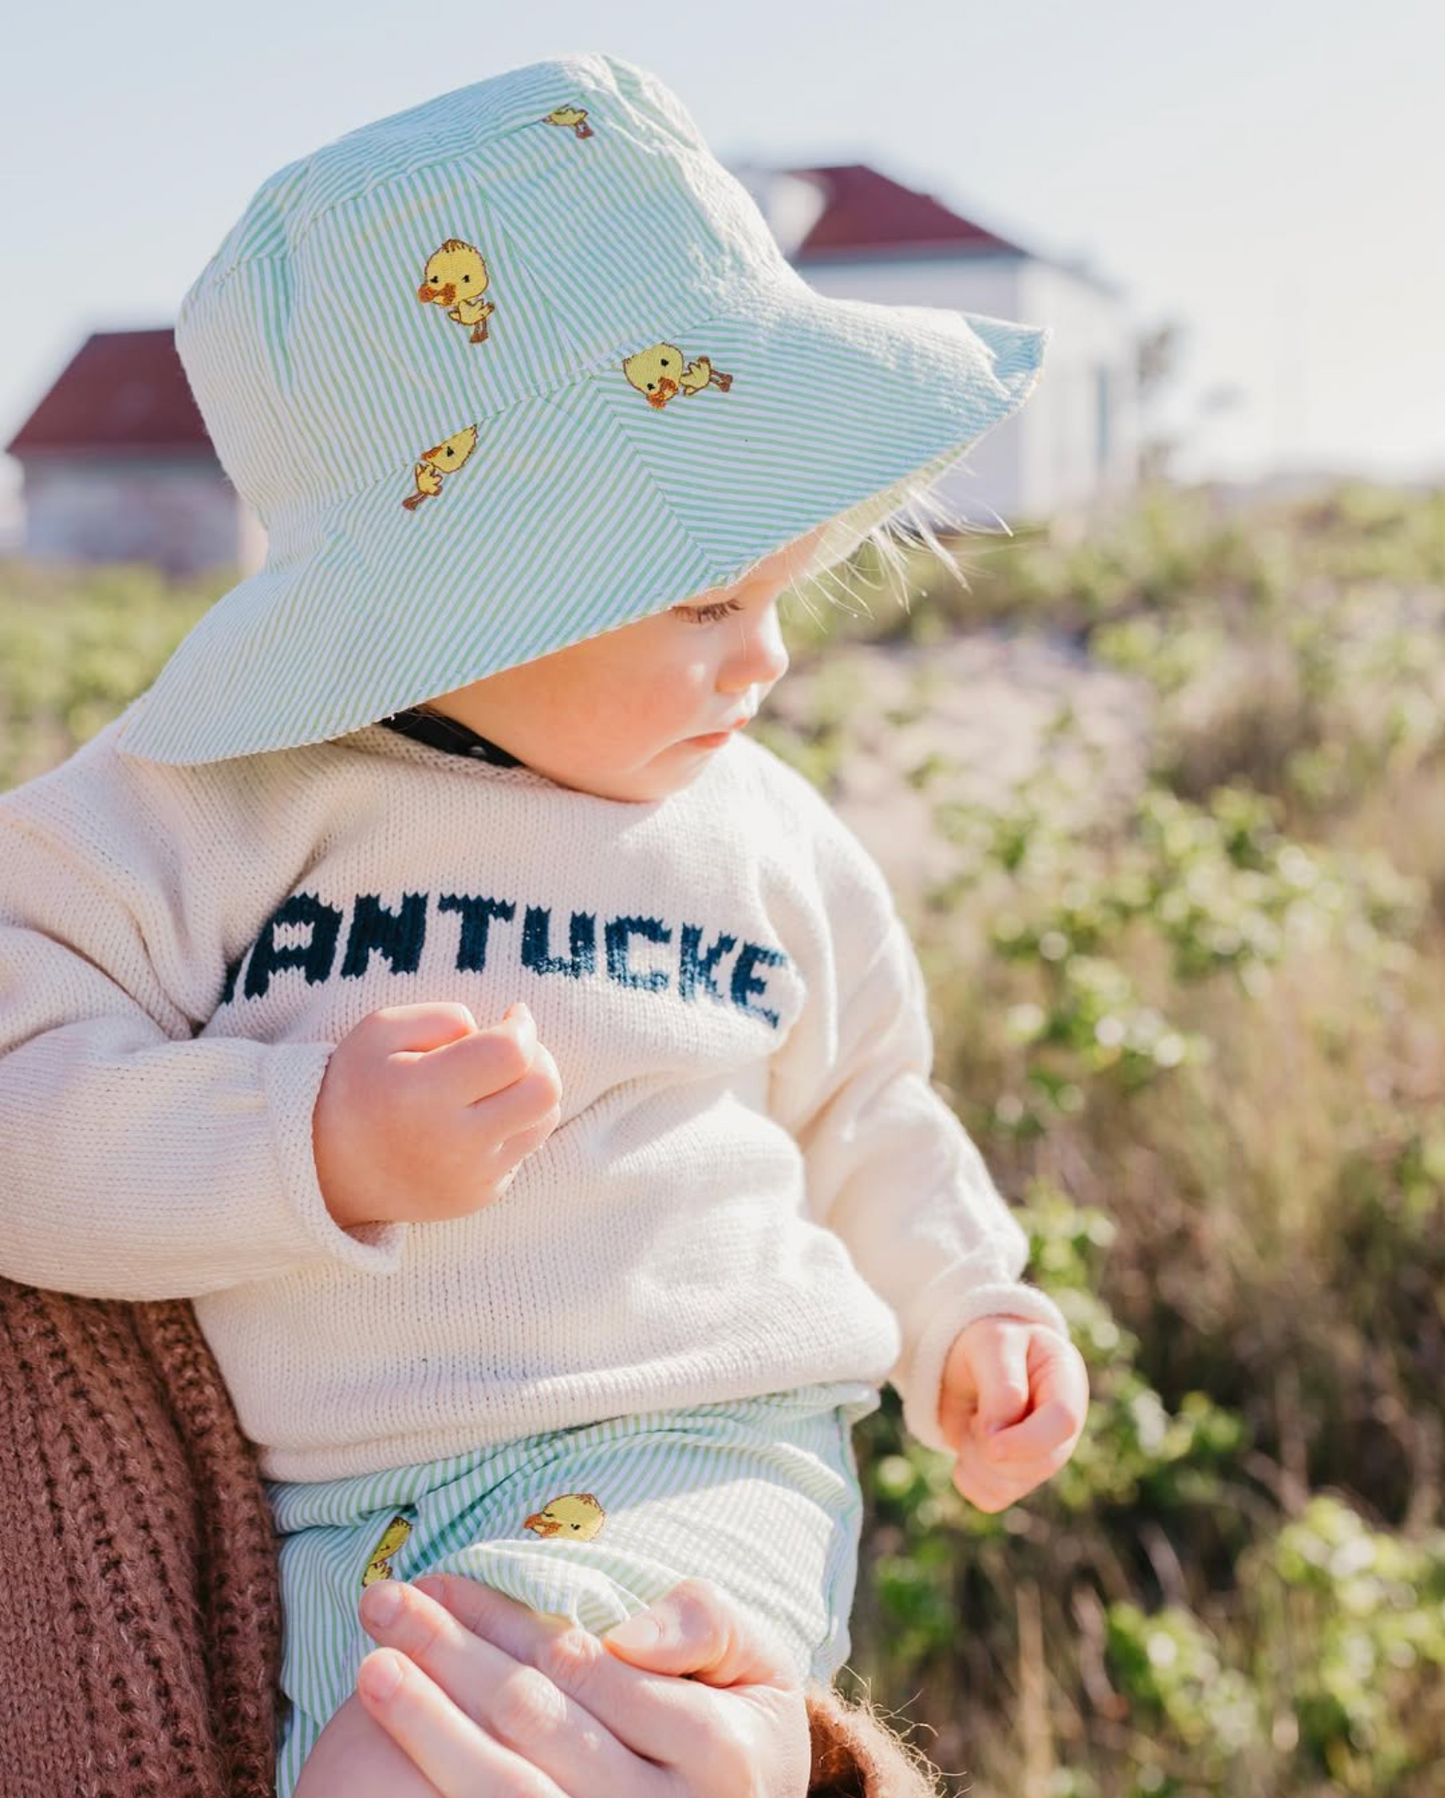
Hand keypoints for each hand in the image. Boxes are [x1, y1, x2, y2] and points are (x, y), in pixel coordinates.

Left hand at [292, 1573, 810, 1797]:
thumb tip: (625, 1634)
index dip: (507, 1622)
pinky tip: (394, 1752)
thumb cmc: (740, 1722)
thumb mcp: (757, 1659)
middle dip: (451, 1655)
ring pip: (504, 1790)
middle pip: (535, 1723)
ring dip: (428, 1725)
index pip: (588, 1669)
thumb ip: (708, 1623)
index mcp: (720, 1753)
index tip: (445, 1583)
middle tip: (382, 1602)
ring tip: (371, 1669)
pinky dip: (444, 1784)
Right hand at [313, 1000, 562, 1230]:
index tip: (512, 1014)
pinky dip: (513, 1125)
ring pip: (544, 1119)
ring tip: (498, 1080)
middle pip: (544, 1089)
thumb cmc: (358, 1086)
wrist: (327, 1169)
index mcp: (424, 1093)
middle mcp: (454, 1143)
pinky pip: (524, 1149)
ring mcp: (471, 1177)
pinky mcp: (480, 1197)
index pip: (511, 1052)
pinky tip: (476, 1118)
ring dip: (532, 1090)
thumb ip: (445, 1016)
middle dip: (539, 1056)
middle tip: (511, 1047)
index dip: (522, 1025)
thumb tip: (500, 1030)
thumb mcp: (381, 1029)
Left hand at [938, 1313, 1088, 1511]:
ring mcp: (1041, 1455)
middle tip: (973, 1419)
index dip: (1026, 1440)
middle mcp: (1061, 1427)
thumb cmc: (988, 1344)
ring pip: (1012, 1485)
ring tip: (973, 1423)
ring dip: (977, 1461)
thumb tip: (998, 1436)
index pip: (1063, 1422)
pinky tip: (970, 1447)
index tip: (990, 1443)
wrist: (970, 1360)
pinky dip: (969, 1478)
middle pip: (1041, 1463)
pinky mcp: (1016, 1476)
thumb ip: (1001, 1386)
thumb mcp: (992, 1345)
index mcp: (1066, 1382)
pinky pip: (991, 1498)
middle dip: (995, 1450)